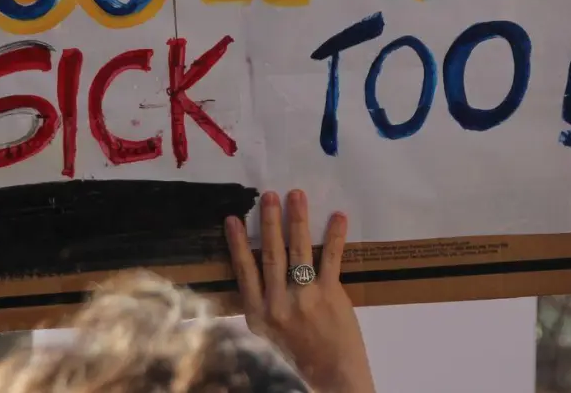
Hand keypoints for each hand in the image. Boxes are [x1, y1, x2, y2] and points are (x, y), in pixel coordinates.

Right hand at [226, 190, 374, 392]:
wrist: (331, 376)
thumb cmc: (299, 354)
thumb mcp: (268, 333)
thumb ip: (264, 303)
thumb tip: (260, 268)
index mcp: (258, 313)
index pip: (244, 271)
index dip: (238, 243)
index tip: (232, 219)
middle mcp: (276, 304)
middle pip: (271, 254)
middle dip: (270, 222)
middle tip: (268, 195)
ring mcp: (304, 298)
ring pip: (298, 251)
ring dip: (297, 220)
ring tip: (296, 195)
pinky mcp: (330, 295)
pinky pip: (331, 259)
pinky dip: (334, 236)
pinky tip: (338, 217)